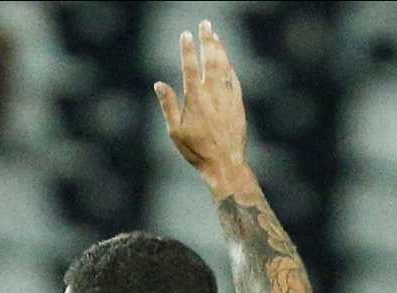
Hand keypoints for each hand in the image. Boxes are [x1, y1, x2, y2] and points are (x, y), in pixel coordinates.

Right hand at [154, 18, 249, 181]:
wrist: (224, 164)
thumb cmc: (196, 150)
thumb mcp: (175, 131)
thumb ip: (168, 105)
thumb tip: (159, 84)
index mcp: (195, 99)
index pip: (190, 67)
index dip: (187, 49)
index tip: (186, 34)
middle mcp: (212, 94)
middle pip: (210, 60)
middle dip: (207, 40)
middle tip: (205, 24)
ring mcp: (227, 97)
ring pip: (224, 66)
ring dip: (220, 48)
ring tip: (215, 35)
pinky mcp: (237, 103)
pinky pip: (234, 79)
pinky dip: (230, 66)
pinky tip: (227, 60)